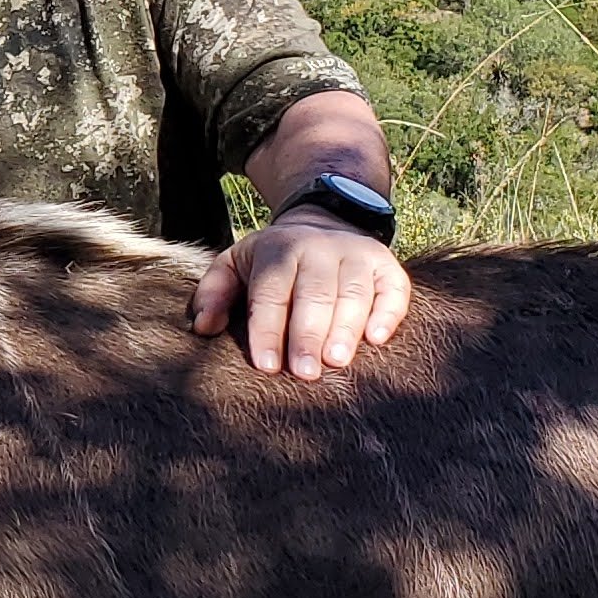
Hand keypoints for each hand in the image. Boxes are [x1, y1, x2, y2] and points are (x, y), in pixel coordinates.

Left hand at [192, 213, 409, 379]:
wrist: (321, 223)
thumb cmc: (273, 261)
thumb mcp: (235, 264)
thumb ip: (214, 292)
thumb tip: (204, 327)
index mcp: (279, 250)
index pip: (271, 292)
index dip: (268, 329)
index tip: (267, 366)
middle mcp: (320, 249)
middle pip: (315, 294)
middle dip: (308, 334)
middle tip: (305, 373)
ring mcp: (357, 255)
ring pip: (354, 292)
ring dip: (346, 328)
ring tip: (336, 361)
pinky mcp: (386, 265)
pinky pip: (393, 288)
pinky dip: (388, 312)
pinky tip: (376, 339)